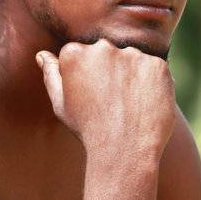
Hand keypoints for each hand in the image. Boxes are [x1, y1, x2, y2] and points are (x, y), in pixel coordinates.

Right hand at [36, 40, 176, 161]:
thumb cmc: (88, 131)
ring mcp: (132, 54)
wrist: (124, 152)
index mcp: (73, 53)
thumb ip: (52, 75)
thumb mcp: (61, 105)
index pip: (81, 54)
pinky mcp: (157, 64)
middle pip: (107, 53)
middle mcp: (102, 47)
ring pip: (132, 60)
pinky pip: (154, 69)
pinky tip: (145, 105)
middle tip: (112, 104)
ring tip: (129, 108)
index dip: (87, 78)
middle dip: (110, 73)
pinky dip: (152, 84)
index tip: (92, 99)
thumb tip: (42, 55)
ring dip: (132, 77)